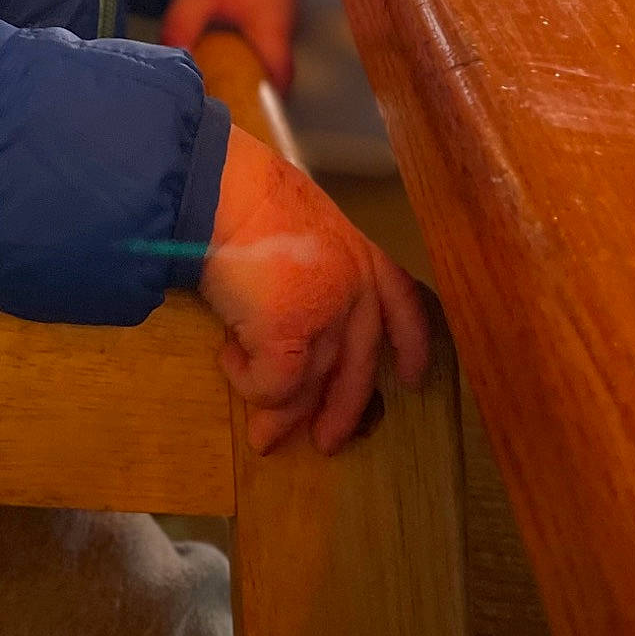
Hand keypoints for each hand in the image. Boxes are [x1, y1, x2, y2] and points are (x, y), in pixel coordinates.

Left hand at [162, 0, 296, 93]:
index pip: (280, 77)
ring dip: (255, 63)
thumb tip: (172, 68)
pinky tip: (231, 47)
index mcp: (271, 23)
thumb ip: (182, 32)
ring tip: (226, 76)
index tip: (244, 112)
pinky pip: (273, 33)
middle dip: (256, 85)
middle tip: (228, 98)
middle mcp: (288, 19)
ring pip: (276, 49)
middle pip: (279, 67)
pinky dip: (256, 44)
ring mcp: (288, 7)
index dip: (265, 99)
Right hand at [199, 125, 429, 454]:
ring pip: (309, 386)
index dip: (413, 346)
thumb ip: (311, 270)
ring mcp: (328, 319)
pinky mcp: (291, 341)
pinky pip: (271, 385)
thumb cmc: (249, 196)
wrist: (221, 193)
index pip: (405, 306)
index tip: (413, 379)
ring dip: (281, 413)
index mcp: (362, 255)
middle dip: (343, 411)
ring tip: (262, 436)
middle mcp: (356, 292)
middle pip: (359, 367)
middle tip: (327, 442)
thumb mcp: (298, 227)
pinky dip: (247, 382)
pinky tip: (228, 361)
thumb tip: (281, 312)